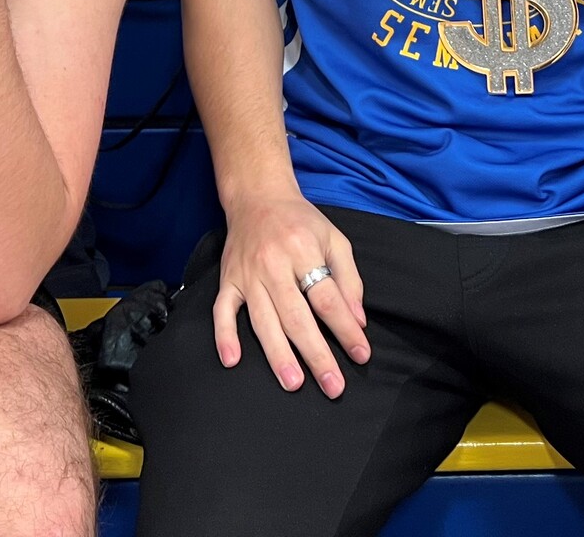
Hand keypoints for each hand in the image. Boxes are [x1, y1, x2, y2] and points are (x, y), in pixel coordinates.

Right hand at [213, 192, 368, 399]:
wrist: (258, 197)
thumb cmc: (301, 222)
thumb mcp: (334, 239)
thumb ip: (349, 279)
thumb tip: (357, 321)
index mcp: (304, 251)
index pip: (328, 298)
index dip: (346, 328)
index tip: (360, 353)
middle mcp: (274, 265)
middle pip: (297, 317)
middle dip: (317, 354)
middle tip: (333, 385)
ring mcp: (248, 275)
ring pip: (263, 320)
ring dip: (278, 354)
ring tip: (293, 382)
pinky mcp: (228, 280)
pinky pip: (222, 311)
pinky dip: (224, 336)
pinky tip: (232, 360)